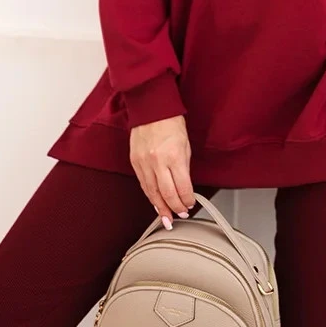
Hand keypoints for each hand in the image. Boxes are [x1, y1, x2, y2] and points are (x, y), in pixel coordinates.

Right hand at [129, 114, 195, 228]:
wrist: (152, 109)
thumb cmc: (172, 124)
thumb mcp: (186, 146)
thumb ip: (184, 168)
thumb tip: (184, 187)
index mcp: (173, 156)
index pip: (182, 187)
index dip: (187, 200)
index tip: (190, 204)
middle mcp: (157, 161)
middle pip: (166, 194)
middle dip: (174, 208)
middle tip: (180, 215)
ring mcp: (144, 162)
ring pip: (152, 192)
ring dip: (160, 207)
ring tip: (167, 217)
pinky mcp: (135, 162)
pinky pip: (143, 184)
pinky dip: (150, 195)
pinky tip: (155, 203)